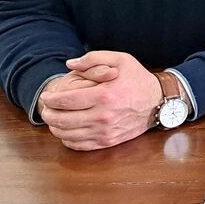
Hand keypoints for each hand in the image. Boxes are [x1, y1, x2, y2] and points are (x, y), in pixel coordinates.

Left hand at [38, 51, 161, 150]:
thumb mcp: (121, 60)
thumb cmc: (138, 79)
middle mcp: (104, 116)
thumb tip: (70, 64)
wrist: (158, 102)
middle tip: (46, 109)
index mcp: (105, 95)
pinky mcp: (108, 141)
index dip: (51, 99)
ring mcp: (106, 131)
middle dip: (48, 114)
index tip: (47, 97)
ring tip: (54, 119)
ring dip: (55, 127)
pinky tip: (66, 130)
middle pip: (63, 120)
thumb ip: (93, 58)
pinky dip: (67, 139)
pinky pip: (79, 145)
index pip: (66, 100)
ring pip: (68, 134)